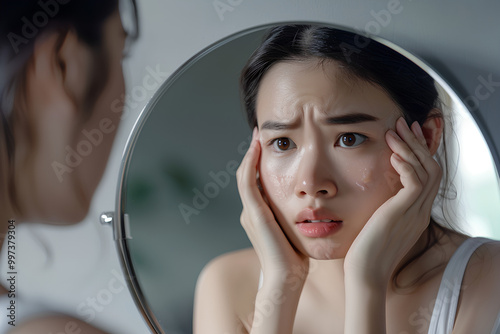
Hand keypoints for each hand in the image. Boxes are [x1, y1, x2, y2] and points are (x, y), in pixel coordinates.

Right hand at [236, 127, 308, 284]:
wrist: (287, 279)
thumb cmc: (297, 259)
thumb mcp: (297, 231)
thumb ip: (298, 215)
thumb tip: (315, 203)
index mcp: (259, 215)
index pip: (257, 182)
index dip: (260, 162)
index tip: (270, 144)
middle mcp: (250, 211)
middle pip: (249, 175)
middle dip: (254, 154)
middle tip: (262, 134)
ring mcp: (249, 212)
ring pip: (245, 175)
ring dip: (251, 154)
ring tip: (259, 136)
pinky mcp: (254, 213)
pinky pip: (248, 181)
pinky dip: (250, 163)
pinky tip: (257, 148)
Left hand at [344, 117, 441, 285]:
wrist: (365, 273)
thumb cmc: (365, 250)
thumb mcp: (378, 223)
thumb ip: (383, 206)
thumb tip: (373, 190)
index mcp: (416, 212)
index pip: (427, 175)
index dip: (419, 152)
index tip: (406, 134)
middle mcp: (420, 211)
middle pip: (431, 167)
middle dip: (417, 142)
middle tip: (404, 122)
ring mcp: (415, 213)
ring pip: (426, 170)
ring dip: (410, 147)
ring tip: (394, 130)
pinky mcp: (403, 213)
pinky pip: (415, 182)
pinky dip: (406, 165)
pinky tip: (392, 155)